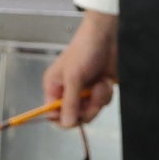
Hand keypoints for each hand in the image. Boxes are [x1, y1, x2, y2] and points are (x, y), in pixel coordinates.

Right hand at [45, 11, 119, 126]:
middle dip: (87, 108)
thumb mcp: (74, 77)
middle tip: (93, 97)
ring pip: (91, 111)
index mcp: (54, 88)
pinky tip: (105, 80)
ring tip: (100, 83)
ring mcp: (84, 92)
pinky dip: (106, 93)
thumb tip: (67, 124)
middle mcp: (67, 92)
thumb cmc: (84, 49)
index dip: (63, 119)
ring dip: (99, 98)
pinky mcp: (98, 90)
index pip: (52, 115)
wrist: (106, 36)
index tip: (76, 117)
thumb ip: (70, 102)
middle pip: (74, 117)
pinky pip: (102, 103)